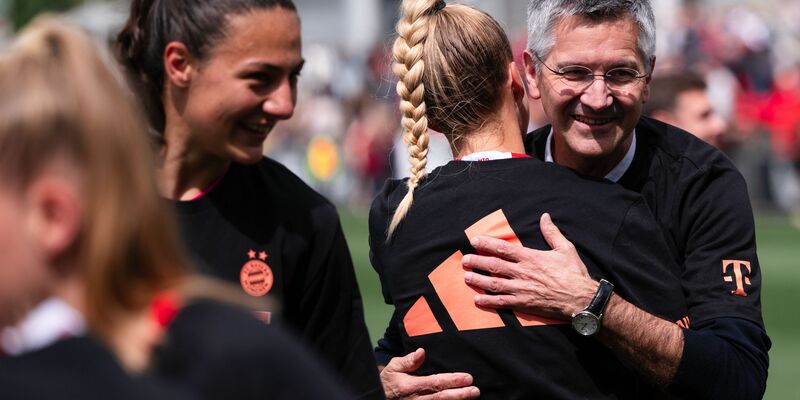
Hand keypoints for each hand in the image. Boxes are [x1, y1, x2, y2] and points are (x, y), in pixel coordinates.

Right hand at [381, 348, 479, 399]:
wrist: (377, 397)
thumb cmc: (388, 382)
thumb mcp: (393, 368)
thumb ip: (408, 360)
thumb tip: (422, 352)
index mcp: (410, 386)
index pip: (435, 383)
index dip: (452, 381)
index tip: (467, 378)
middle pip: (441, 398)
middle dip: (460, 395)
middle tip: (475, 390)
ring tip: (471, 398)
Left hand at [462, 213, 596, 318]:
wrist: (581, 299)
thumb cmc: (574, 273)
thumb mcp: (565, 248)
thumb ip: (551, 233)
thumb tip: (545, 216)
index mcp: (530, 257)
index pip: (503, 248)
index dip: (487, 244)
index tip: (474, 241)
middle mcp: (522, 272)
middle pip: (494, 265)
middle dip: (477, 261)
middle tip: (465, 260)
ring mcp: (521, 289)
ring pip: (494, 283)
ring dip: (478, 280)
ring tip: (467, 277)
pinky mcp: (523, 304)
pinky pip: (502, 302)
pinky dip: (488, 301)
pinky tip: (478, 299)